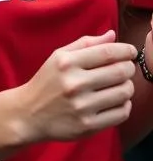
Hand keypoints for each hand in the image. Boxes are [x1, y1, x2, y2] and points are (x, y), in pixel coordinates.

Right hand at [16, 31, 135, 142]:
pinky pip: (121, 113)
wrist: (29, 113)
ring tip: (119, 85)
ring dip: (127, 87)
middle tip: (126, 68)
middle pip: (120, 72)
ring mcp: (82, 106)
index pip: (108, 52)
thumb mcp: (58, 57)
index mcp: (66, 62)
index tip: (131, 51)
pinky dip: (125, 105)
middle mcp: (75, 83)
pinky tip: (116, 101)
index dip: (126, 50)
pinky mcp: (89, 125)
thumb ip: (85, 44)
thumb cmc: (46, 82)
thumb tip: (112, 35)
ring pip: (124, 92)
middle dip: (129, 68)